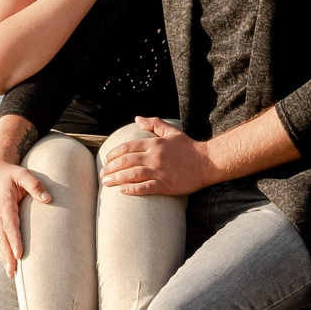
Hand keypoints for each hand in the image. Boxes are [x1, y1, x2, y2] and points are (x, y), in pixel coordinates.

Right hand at [0, 160, 51, 273]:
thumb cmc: (11, 173)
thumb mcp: (23, 174)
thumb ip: (35, 185)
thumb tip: (48, 199)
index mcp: (4, 205)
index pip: (10, 226)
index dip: (14, 241)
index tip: (19, 255)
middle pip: (2, 239)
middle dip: (7, 257)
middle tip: (11, 273)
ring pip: (0, 241)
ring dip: (4, 257)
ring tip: (10, 274)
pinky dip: (3, 251)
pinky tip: (8, 263)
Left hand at [101, 117, 218, 196]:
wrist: (208, 162)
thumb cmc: (189, 148)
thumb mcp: (171, 132)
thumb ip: (154, 124)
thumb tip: (137, 118)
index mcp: (155, 144)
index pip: (128, 147)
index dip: (114, 154)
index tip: (106, 160)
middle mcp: (155, 156)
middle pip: (126, 161)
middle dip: (111, 168)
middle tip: (102, 174)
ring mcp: (160, 171)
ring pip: (132, 174)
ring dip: (116, 178)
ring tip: (106, 183)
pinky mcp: (166, 185)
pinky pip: (145, 187)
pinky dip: (132, 189)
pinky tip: (122, 191)